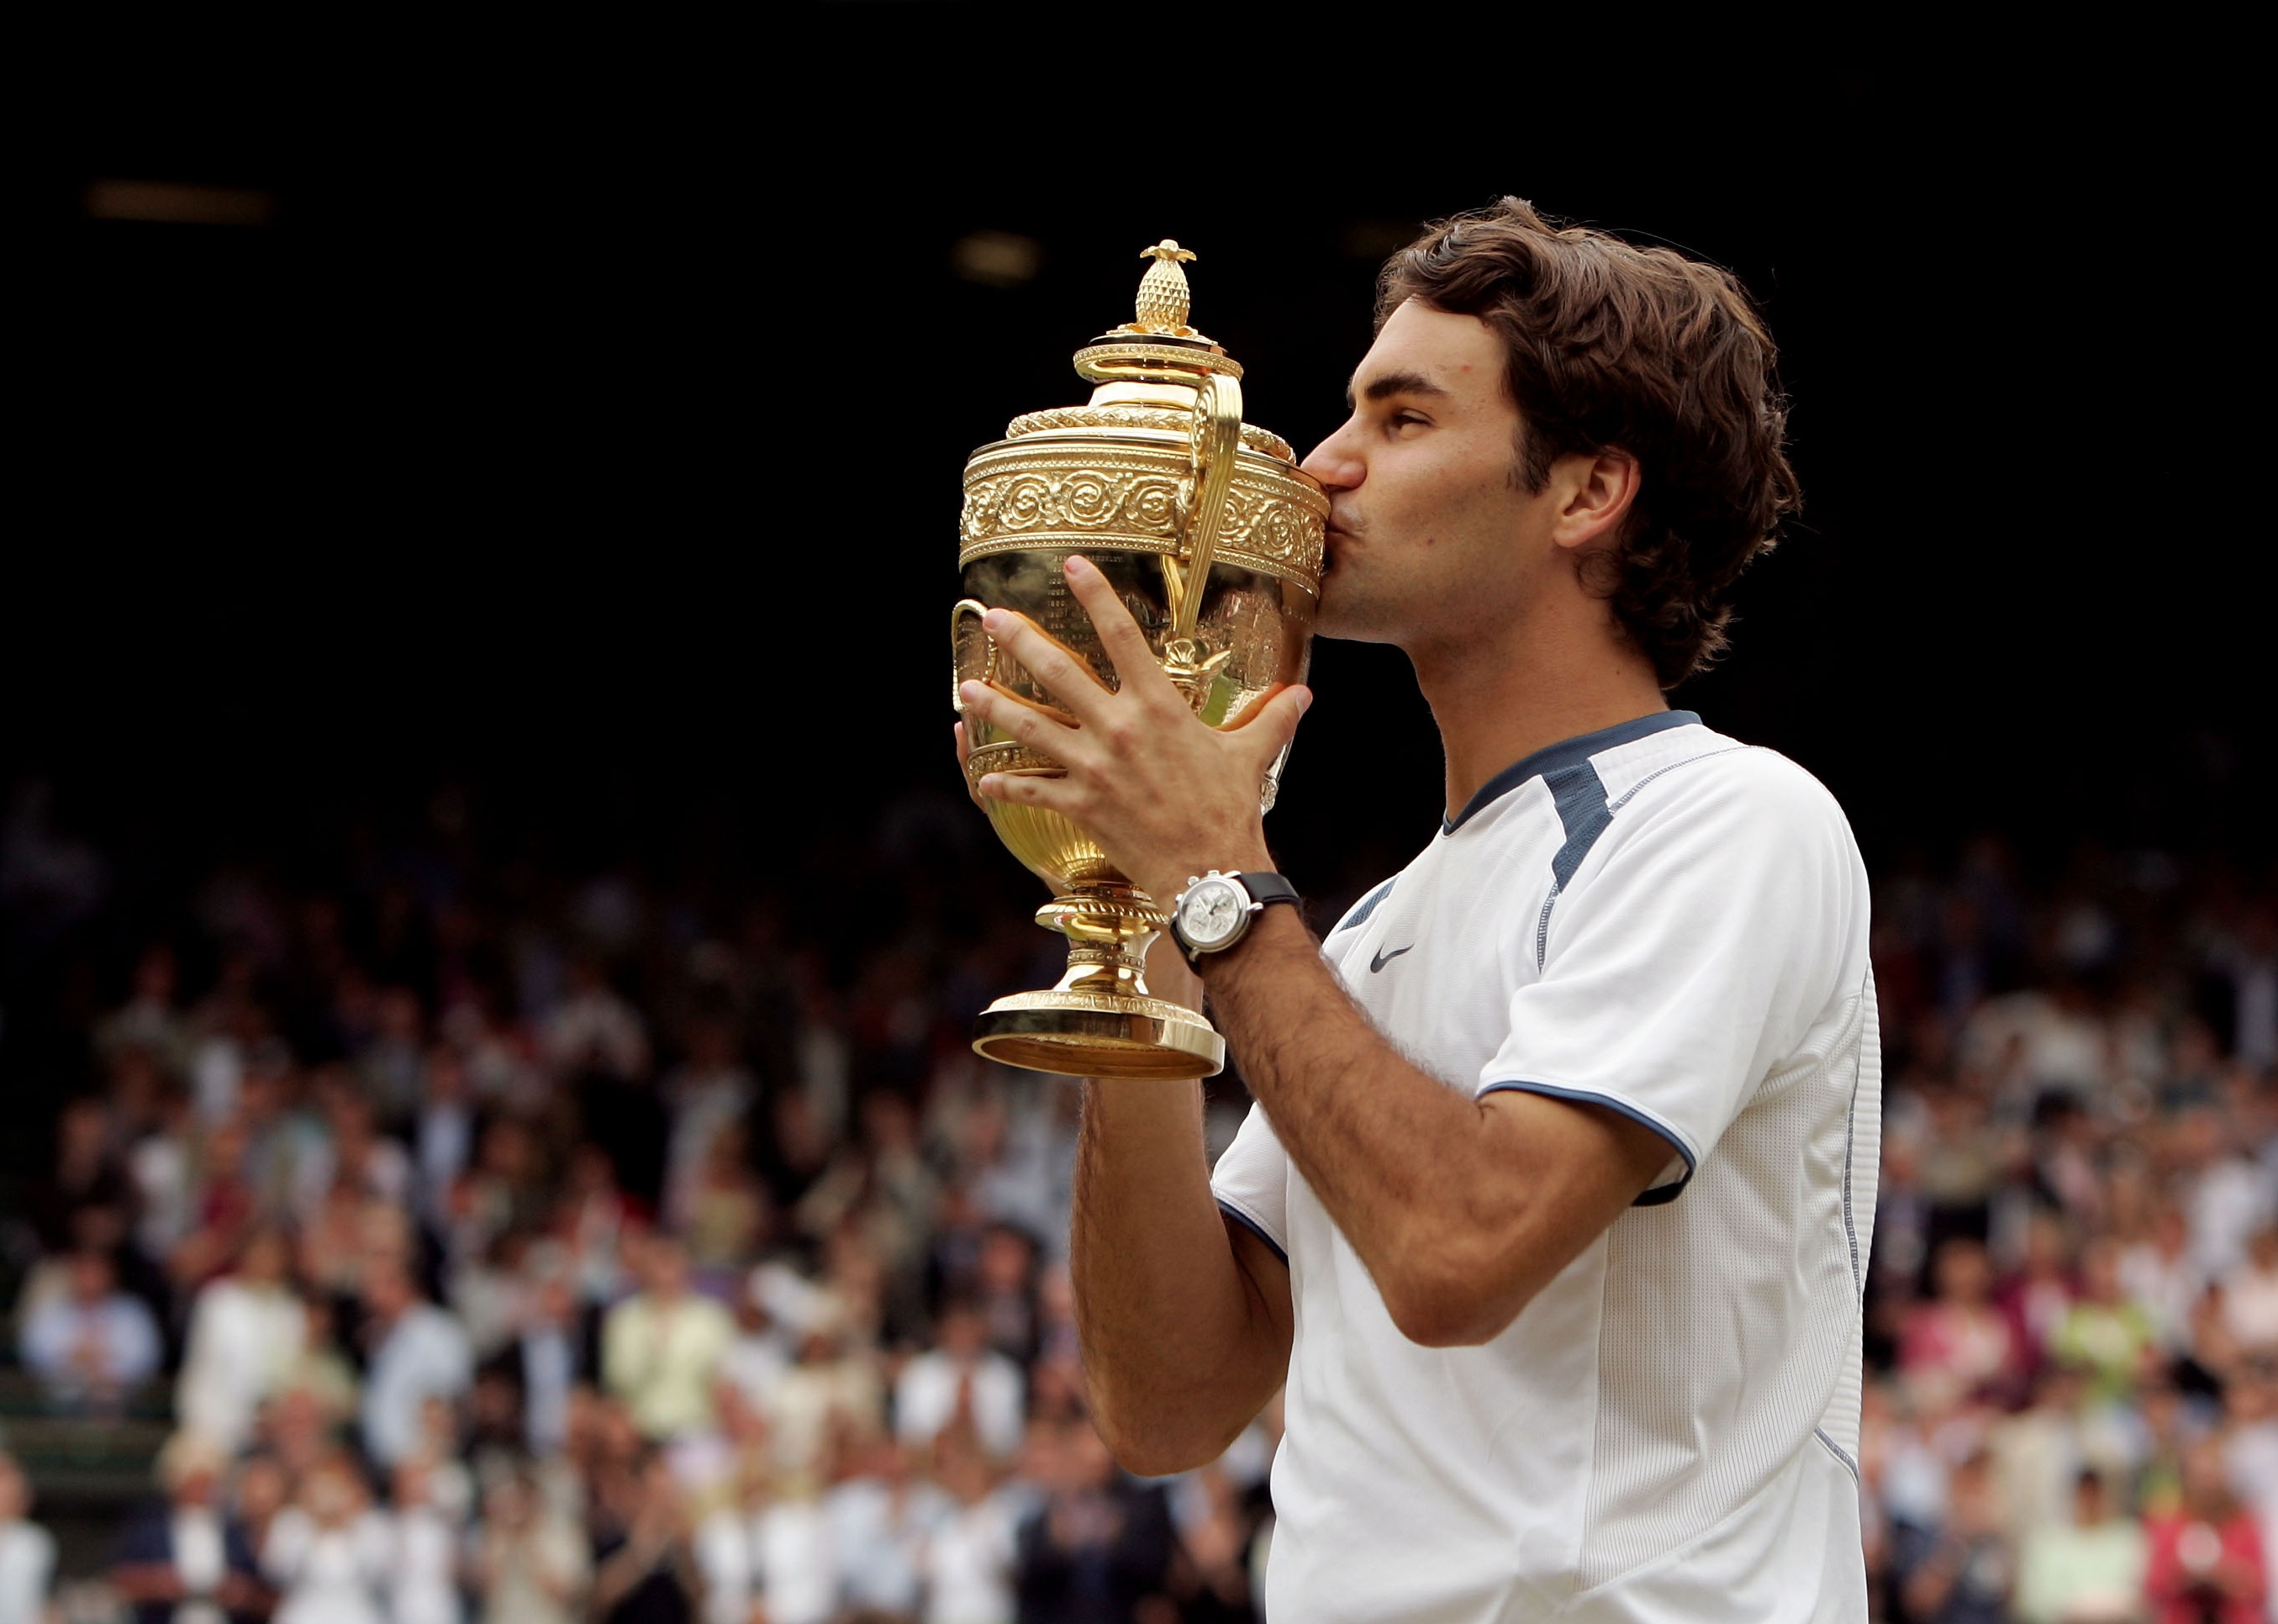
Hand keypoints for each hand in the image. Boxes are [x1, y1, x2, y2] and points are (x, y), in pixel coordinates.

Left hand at [955, 554, 1309, 908]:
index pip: (1121, 636)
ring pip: (1031, 726)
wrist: (1210, 869)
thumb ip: (1273, 719)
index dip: (1095, 596)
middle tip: (992, 617)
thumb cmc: (1231, 810)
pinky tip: (984, 779)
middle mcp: (1119, 728)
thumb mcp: (1252, 755)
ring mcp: (1094, 766)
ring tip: (967, 686)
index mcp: (1159, 706)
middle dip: (1021, 640)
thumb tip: (1305, 695)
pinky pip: (1032, 790)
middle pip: (1059, 671)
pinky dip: (1005, 786)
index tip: (1072, 565)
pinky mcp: (1081, 804)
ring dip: (996, 705)